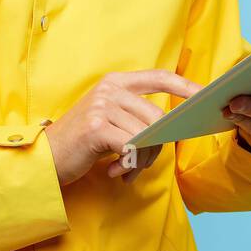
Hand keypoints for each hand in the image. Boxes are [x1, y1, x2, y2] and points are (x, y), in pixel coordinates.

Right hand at [43, 69, 203, 185]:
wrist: (44, 158)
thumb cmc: (82, 142)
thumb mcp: (109, 119)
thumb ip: (137, 116)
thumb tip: (173, 127)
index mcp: (116, 81)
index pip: (160, 77)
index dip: (186, 85)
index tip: (206, 95)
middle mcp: (110, 88)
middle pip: (158, 116)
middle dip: (158, 146)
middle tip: (142, 165)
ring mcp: (102, 105)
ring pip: (147, 135)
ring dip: (143, 160)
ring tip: (127, 171)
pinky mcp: (97, 127)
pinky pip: (132, 147)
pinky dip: (130, 165)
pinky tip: (117, 173)